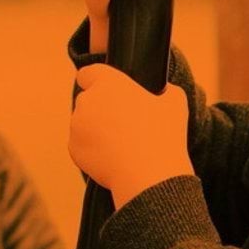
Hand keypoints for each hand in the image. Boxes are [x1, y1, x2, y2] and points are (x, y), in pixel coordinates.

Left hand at [70, 64, 192, 205]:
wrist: (149, 176)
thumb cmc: (163, 136)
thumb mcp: (175, 102)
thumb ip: (166, 89)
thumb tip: (163, 90)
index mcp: (108, 83)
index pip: (88, 73)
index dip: (97, 81)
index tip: (109, 91)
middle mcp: (87, 101)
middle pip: (88, 99)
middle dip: (101, 108)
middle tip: (124, 122)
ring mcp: (77, 126)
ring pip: (83, 123)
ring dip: (96, 129)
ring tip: (122, 143)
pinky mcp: (73, 149)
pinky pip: (81, 145)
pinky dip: (93, 150)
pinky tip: (114, 157)